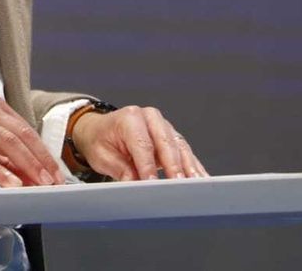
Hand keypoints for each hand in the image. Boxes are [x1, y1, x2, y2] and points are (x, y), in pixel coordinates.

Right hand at [0, 96, 63, 187]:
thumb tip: (21, 170)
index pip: (25, 130)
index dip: (43, 152)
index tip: (55, 171)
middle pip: (23, 137)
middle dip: (42, 161)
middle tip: (55, 182)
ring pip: (9, 146)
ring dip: (28, 167)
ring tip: (41, 185)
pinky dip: (0, 173)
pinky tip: (12, 185)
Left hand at [70, 104, 208, 180]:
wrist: (102, 129)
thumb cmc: (101, 140)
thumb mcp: (101, 155)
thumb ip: (118, 167)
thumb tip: (134, 182)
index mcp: (130, 118)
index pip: (142, 144)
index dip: (148, 165)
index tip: (152, 183)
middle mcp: (150, 118)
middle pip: (166, 143)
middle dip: (174, 165)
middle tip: (179, 185)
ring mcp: (163, 126)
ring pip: (179, 146)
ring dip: (189, 166)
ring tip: (197, 184)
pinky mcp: (171, 136)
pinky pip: (184, 151)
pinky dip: (193, 166)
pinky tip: (200, 179)